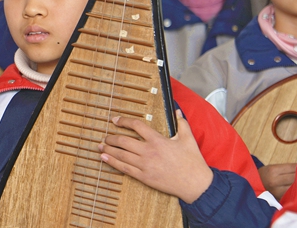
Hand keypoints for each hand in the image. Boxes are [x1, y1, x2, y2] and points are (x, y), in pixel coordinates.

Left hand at [98, 110, 212, 203]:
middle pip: (123, 141)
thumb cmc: (193, 163)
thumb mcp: (189, 140)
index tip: (115, 120)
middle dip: (111, 138)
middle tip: (106, 136)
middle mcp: (149, 152)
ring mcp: (145, 165)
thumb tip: (177, 112)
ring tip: (100, 146)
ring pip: (121, 155)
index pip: (136, 126)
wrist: (196, 185)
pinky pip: (124, 169)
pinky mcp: (144, 177)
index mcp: (158, 140)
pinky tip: (104, 158)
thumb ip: (182, 124)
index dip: (123, 121)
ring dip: (108, 149)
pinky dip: (112, 162)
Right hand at [259, 163, 295, 199]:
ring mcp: (277, 191)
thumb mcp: (273, 168)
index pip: (293, 168)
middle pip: (295, 178)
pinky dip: (295, 190)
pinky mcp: (280, 198)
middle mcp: (274, 181)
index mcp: (272, 171)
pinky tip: (295, 188)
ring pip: (295, 187)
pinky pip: (292, 194)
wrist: (253, 186)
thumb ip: (287, 168)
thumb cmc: (264, 175)